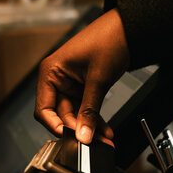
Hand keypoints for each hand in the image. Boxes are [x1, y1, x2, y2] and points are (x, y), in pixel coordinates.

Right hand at [35, 9, 129, 144]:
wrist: (128, 30)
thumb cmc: (108, 40)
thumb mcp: (97, 79)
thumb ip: (89, 110)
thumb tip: (83, 134)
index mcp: (51, 72)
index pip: (44, 109)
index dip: (54, 126)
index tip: (69, 137)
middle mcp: (58, 79)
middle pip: (62, 115)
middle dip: (78, 130)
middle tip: (92, 143)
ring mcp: (71, 84)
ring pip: (76, 115)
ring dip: (89, 128)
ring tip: (103, 140)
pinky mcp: (84, 87)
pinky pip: (86, 108)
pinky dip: (95, 119)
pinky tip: (104, 130)